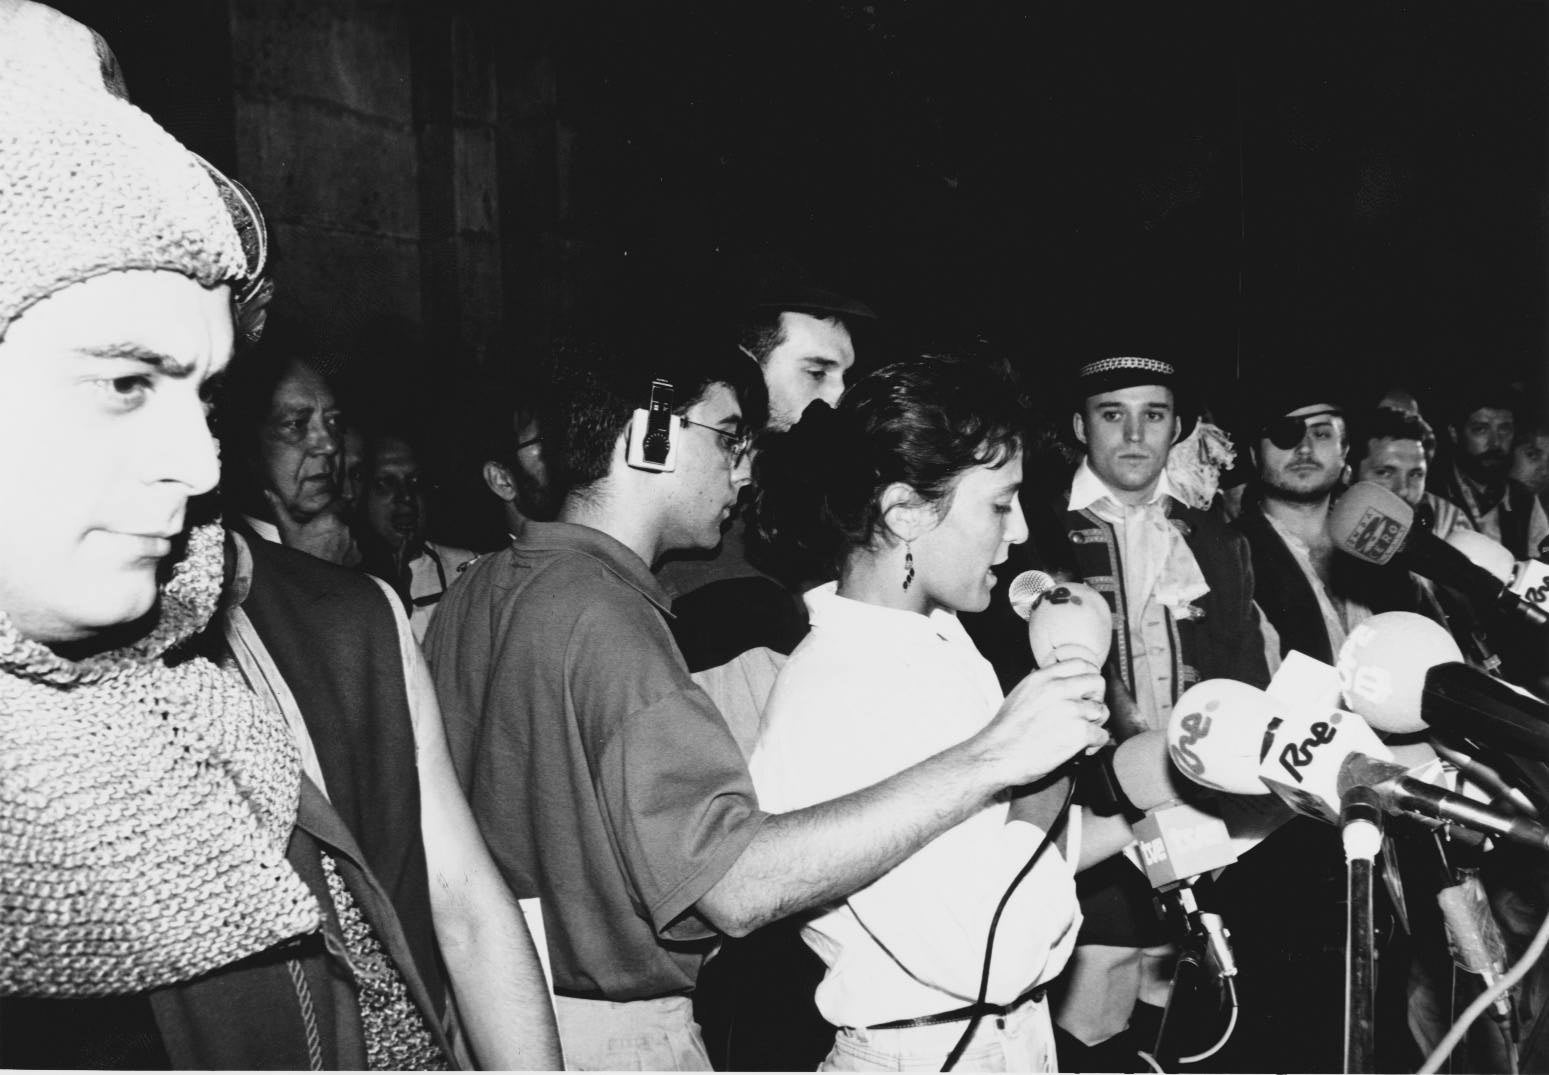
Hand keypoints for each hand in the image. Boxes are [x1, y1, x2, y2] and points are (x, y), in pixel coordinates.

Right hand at [263, 489, 358, 565]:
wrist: (310, 579)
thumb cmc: (299, 554)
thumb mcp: (286, 530)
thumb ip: (278, 508)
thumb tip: (268, 492)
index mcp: (330, 518)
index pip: (341, 502)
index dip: (339, 501)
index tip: (338, 502)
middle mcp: (345, 528)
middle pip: (344, 519)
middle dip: (335, 523)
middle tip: (320, 532)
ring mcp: (352, 542)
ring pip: (349, 533)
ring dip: (341, 536)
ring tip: (325, 545)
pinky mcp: (356, 556)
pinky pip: (353, 548)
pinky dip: (346, 550)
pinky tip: (333, 554)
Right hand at [976, 660, 1109, 788]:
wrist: (997, 754)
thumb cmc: (1006, 730)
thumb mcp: (1021, 694)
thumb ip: (1043, 684)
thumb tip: (1062, 682)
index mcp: (1044, 677)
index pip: (1082, 664)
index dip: (1088, 678)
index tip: (1085, 692)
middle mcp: (1059, 689)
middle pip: (1097, 682)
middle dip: (1096, 699)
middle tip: (1086, 714)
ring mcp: (1071, 710)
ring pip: (1102, 711)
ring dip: (1094, 725)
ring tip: (1080, 735)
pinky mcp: (1079, 733)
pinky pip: (1102, 735)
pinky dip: (1095, 745)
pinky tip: (1081, 750)